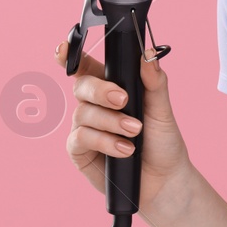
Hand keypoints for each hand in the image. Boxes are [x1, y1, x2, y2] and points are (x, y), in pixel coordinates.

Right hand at [56, 39, 193, 219]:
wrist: (164, 179)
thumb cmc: (162, 141)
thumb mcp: (162, 109)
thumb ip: (154, 81)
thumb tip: (147, 53)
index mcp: (111, 87)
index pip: (87, 66)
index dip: (71, 55)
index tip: (62, 47)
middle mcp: (94, 105)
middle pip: (82, 85)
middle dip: (101, 91)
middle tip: (123, 100)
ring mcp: (84, 127)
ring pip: (83, 113)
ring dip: (112, 122)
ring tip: (136, 132)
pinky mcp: (79, 150)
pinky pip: (81, 137)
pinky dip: (105, 141)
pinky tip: (125, 149)